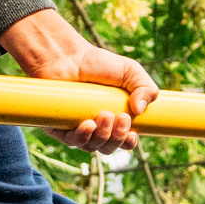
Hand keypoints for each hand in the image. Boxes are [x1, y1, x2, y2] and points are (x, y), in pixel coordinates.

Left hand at [0, 8, 157, 153]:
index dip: (128, 142)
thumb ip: (146, 88)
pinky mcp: (58, 127)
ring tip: (105, 115)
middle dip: (117, 138)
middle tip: (121, 118)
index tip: (132, 134)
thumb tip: (140, 110)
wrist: (68, 56)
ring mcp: (76, 129)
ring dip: (102, 136)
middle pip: (108, 147)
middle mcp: (95, 128)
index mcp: (114, 120)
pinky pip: (70, 141)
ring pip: (90, 147)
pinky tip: (88, 124)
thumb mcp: (131, 71)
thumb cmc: (98, 64)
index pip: (123, 141)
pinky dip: (82, 137)